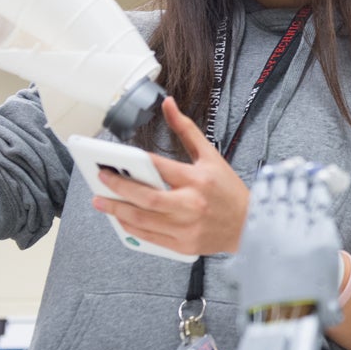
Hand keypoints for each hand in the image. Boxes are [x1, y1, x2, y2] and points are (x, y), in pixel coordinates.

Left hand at [93, 97, 250, 255]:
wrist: (249, 225)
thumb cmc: (228, 189)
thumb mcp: (210, 155)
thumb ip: (186, 129)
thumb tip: (168, 104)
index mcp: (199, 180)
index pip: (162, 168)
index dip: (136, 163)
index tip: (115, 159)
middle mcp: (192, 205)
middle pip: (148, 199)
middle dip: (119, 189)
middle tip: (101, 179)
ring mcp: (187, 228)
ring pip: (144, 221)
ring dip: (118, 210)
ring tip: (101, 201)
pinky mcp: (183, 245)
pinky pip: (150, 238)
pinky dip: (131, 228)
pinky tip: (120, 218)